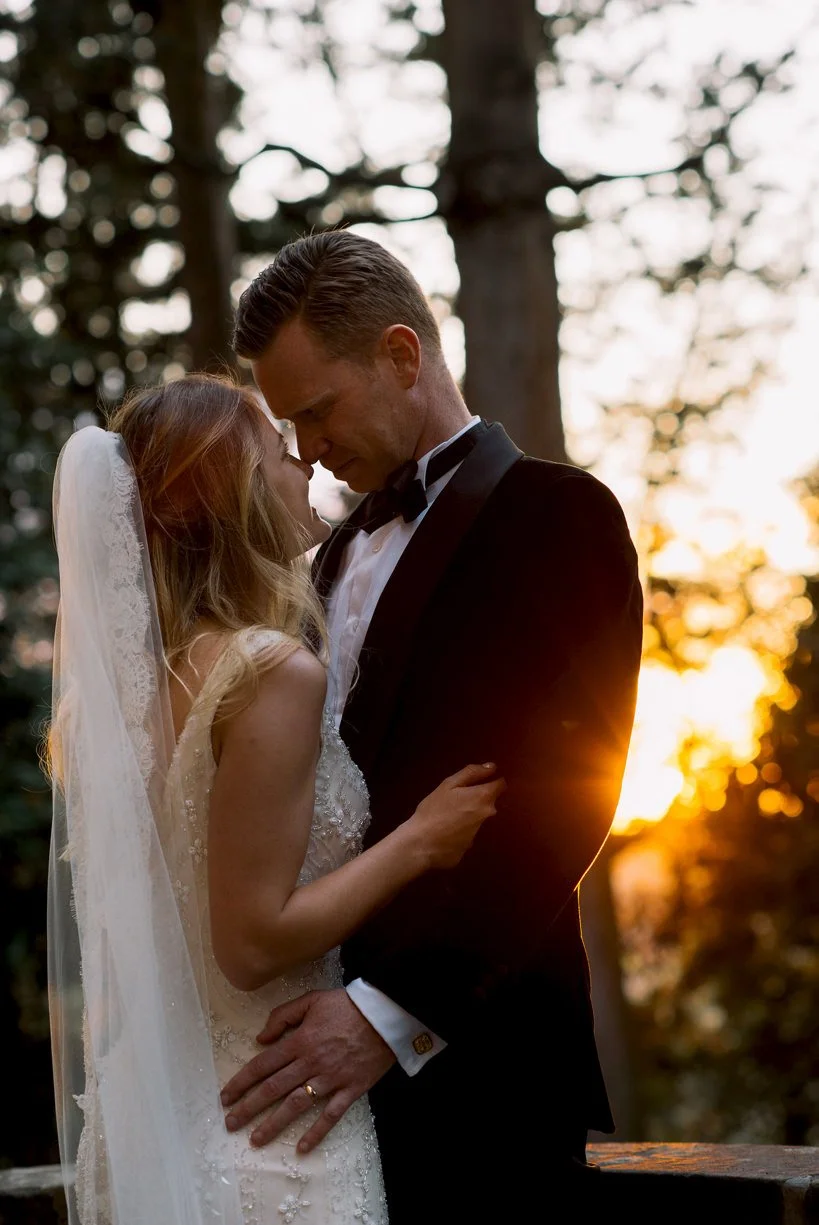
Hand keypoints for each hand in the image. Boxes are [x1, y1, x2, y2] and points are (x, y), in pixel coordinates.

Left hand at [220, 988, 394, 1152]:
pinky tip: (301, 1149)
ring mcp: (331, 1078)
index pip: (263, 1065)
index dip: (242, 1082)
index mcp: (300, 1040)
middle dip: (249, 1107)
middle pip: (273, 1088)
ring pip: (296, 1105)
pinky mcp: (350, 1090)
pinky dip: (316, 1133)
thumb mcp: (312, 999)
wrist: (385, 1014)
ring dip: (273, 1124)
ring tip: (255, 1140)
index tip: (225, 1097)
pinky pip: (331, 1115)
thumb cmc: (347, 1005)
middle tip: (230, 1123)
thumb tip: (261, 1038)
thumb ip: (283, 1015)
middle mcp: (310, 1062)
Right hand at [409, 762, 505, 868]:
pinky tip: (445, 828)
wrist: (422, 844)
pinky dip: (461, 828)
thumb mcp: (449, 785)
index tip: (480, 780)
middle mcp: (487, 814)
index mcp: (483, 797)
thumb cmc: (434, 809)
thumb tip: (492, 767)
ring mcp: (480, 832)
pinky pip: (468, 831)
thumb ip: (472, 773)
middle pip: (489, 801)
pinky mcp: (470, 845)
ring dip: (468, 813)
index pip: (501, 785)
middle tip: (456, 797)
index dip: (492, 780)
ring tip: (448, 813)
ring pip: (478, 816)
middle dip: (477, 797)